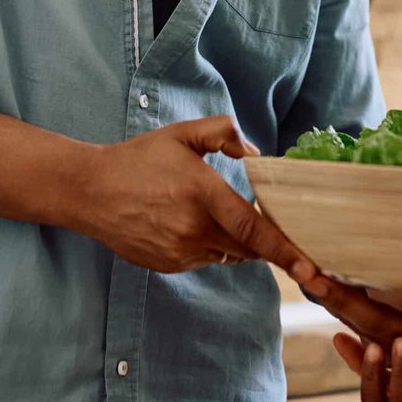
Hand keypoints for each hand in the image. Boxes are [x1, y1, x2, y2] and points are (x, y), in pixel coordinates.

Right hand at [79, 116, 315, 279]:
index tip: (310, 268)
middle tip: (272, 223)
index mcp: (203, 194)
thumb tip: (255, 152)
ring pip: (228, 254)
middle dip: (265, 240)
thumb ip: (223, 133)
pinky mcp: (170, 265)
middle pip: (247, 246)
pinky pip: (205, 259)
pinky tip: (189, 223)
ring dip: (234, 240)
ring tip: (215, 213)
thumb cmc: (139, 159)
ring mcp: (181, 252)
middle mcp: (195, 229)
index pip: (253, 229)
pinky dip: (210, 246)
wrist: (92, 191)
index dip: (285, 250)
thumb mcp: (181, 135)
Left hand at [309, 232, 401, 370]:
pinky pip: (337, 319)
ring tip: (302, 270)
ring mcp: (385, 338)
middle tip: (321, 275)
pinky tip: (299, 279)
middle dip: (347, 299)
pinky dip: (321, 301)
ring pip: (351, 320)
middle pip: (378, 321)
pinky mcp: (364, 333)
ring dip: (325, 297)